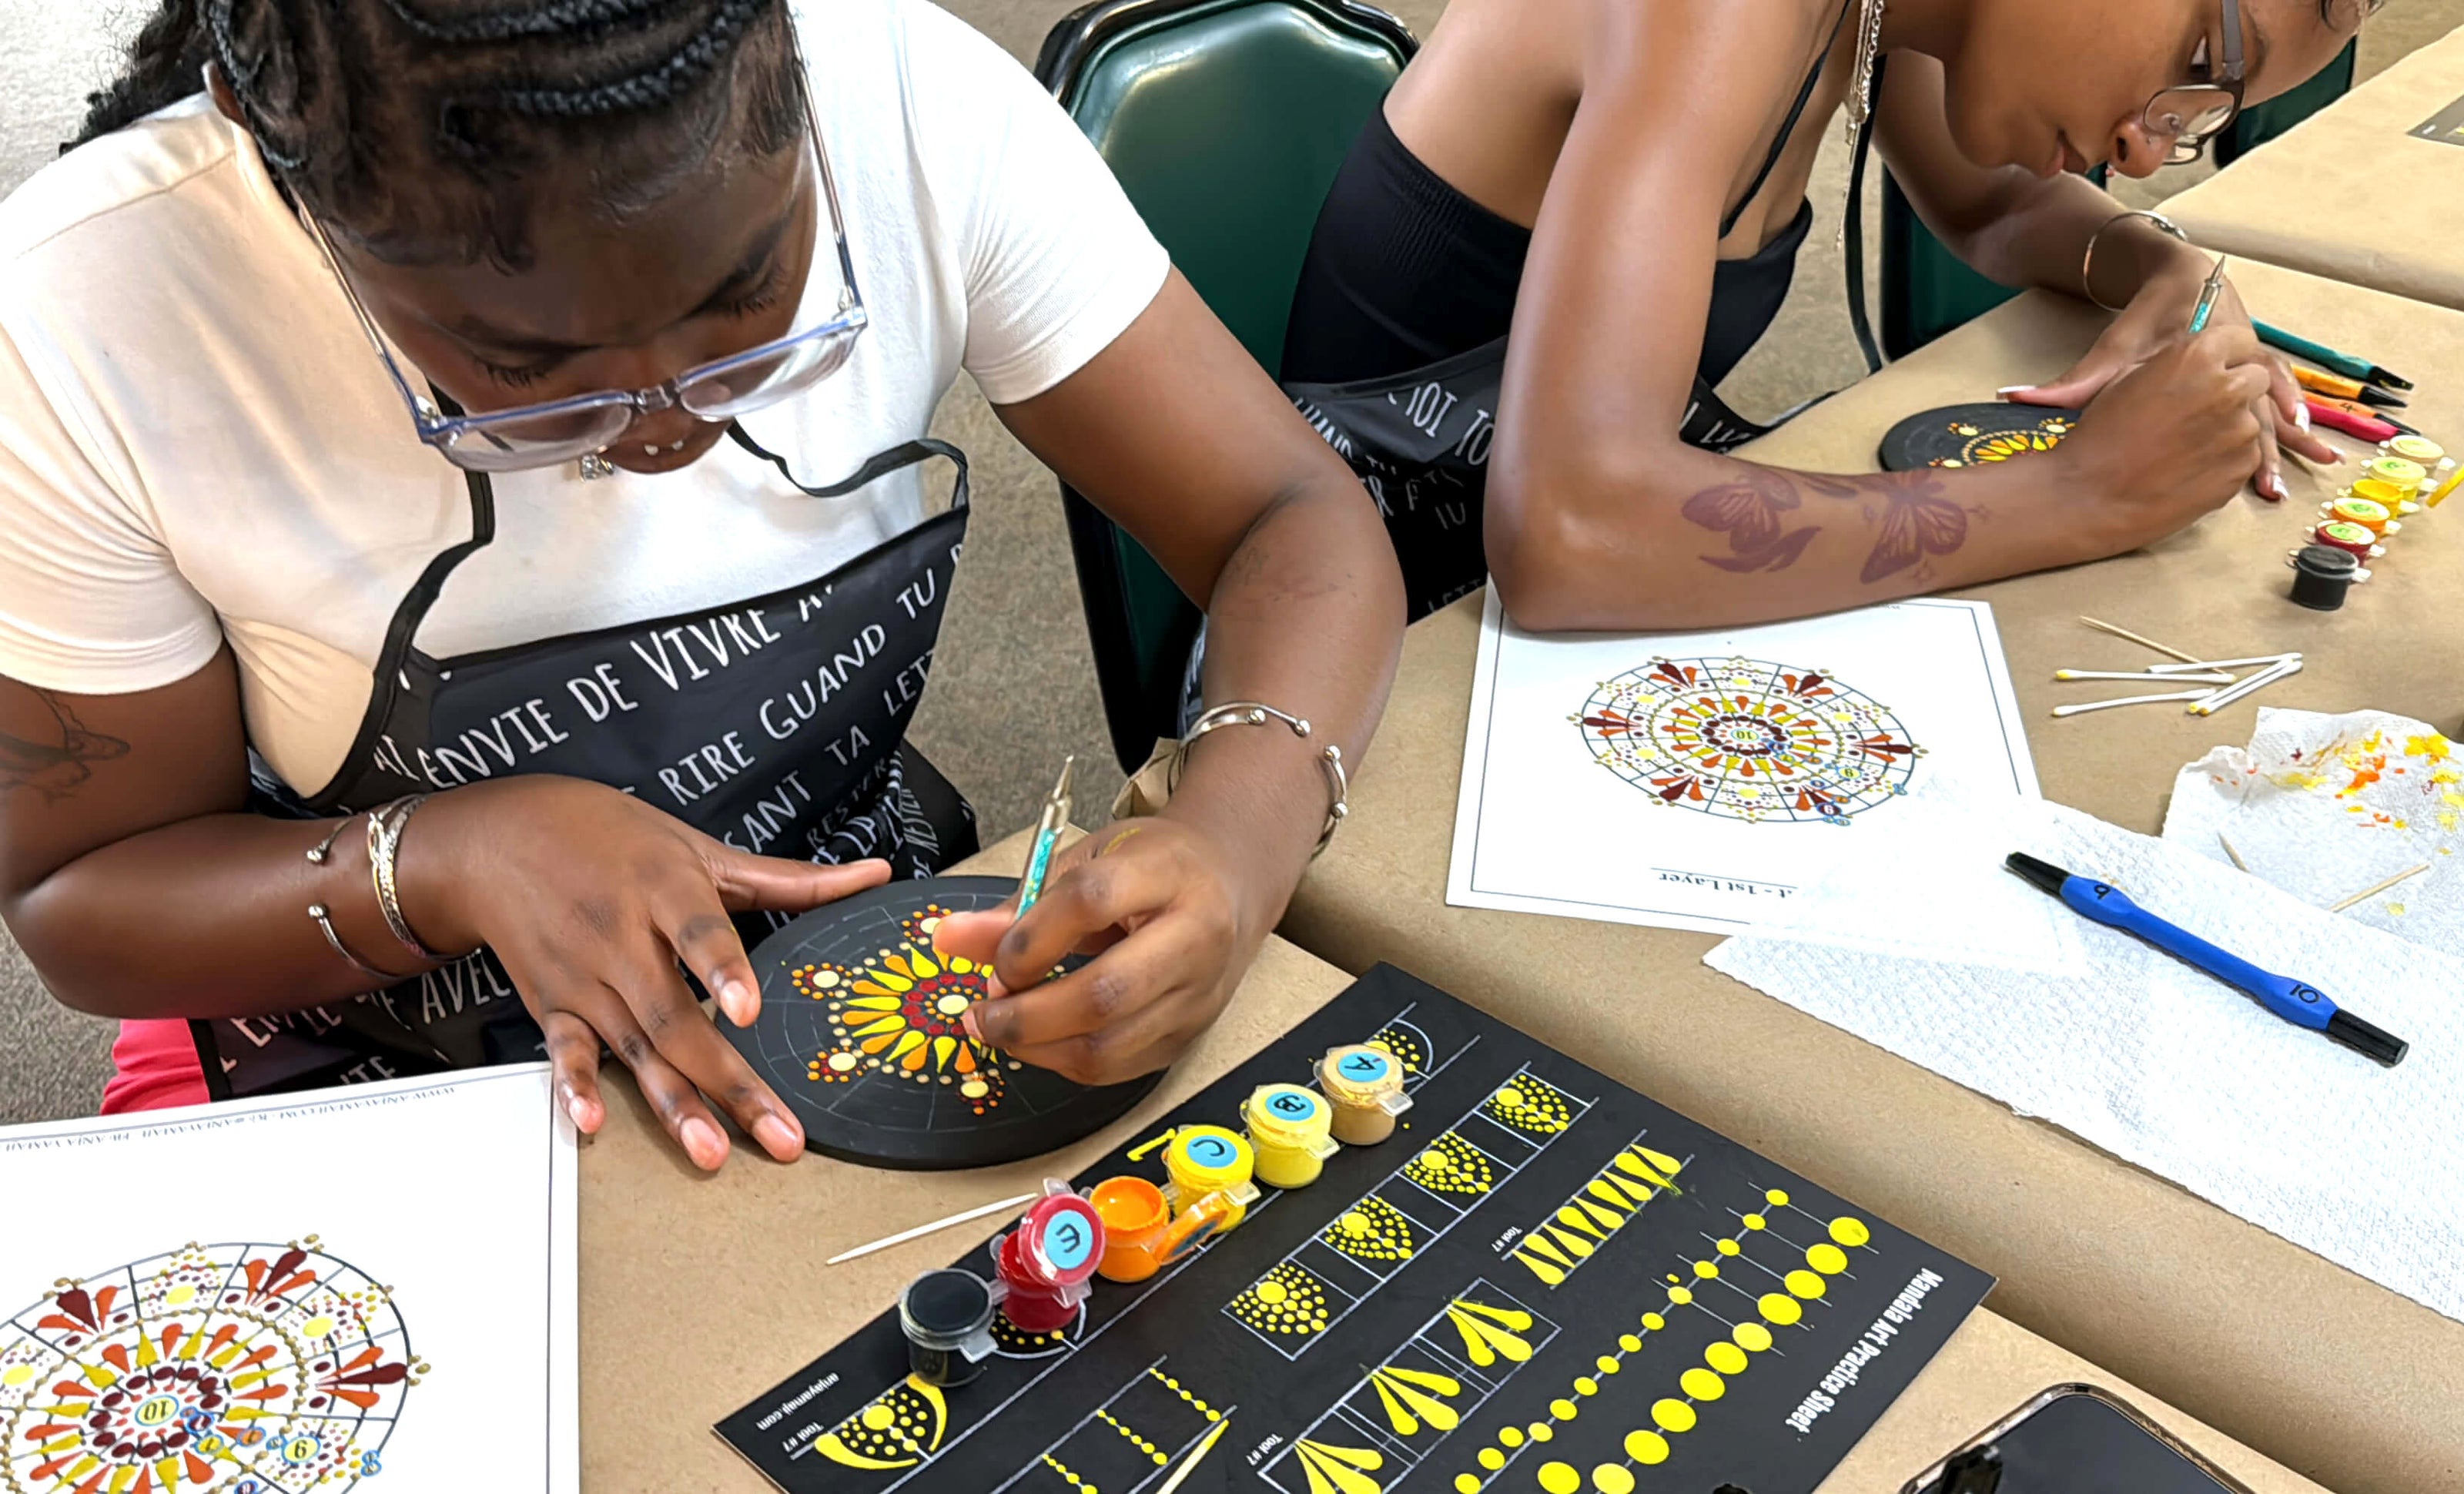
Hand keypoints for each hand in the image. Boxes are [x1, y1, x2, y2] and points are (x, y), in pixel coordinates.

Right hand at [397, 775, 889, 1169]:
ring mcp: (586, 976)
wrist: (498, 836)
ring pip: (635, 1048)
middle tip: (778, 1134)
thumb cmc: (607, 836)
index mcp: (664, 887)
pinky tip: (593, 1123)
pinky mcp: (554, 1002)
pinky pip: (565, 1051)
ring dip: (672, 1105)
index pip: (699, 932)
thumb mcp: (698, 847)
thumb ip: (788, 877)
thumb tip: (872, 875)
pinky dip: (574, 1087)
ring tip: (710, 1151)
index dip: (723, 970)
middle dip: (729, 1082)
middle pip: (678, 1016)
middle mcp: (622, 936)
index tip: (748, 1010)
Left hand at [929, 818, 1266, 1086]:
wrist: (1230, 889)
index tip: (996, 955)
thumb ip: (1022, 903)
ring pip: (1108, 1047)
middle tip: (981, 1012)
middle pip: (1104, 993)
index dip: (1029, 936)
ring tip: (999, 1027)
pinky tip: (1040, 1039)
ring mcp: (1197, 997)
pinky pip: (1115, 1070)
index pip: (1091, 901)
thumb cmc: (1153, 868)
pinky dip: (1064, 1061)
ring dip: (1036, 1048)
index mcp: (1170, 874)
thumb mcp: (1089, 861)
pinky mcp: (1187, 1038)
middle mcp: (1196, 939)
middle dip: (1025, 1015)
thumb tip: (949, 939)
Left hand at [2005, 263, 2340, 499]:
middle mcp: (2242, 348)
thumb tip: (2014, 398)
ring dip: (2292, 433)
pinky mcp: (2256, 368)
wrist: (2178, 276)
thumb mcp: (2113, 348)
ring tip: (2315, 463)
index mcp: (2210, 339)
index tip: (2244, 440)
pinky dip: (2292, 417)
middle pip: (2261, 398)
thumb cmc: (2145, 315)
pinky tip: (2306, 442)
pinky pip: (2279, 394)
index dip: (2237, 410)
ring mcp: (2254, 359)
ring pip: (2278, 398)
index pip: (2229, 377)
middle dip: (2272, 439)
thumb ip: (2072, 380)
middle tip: (2270, 484)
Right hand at [2047, 323, 2277, 556]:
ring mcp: (2240, 431)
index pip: (2238, 341)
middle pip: (2255, 379)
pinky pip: (2244, 455)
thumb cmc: (2099, 436)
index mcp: (2197, 356)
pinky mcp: (2241, 468)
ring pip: (2251, 419)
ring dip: (2229, 427)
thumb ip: (2166, 369)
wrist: (2091, 499)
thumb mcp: (2120, 383)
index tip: (2213, 368)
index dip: (2225, 355)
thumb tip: (2180, 365)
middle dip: (2235, 389)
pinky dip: (2225, 459)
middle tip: (2199, 408)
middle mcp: (2228, 388)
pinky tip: (2189, 467)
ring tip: (2185, 445)